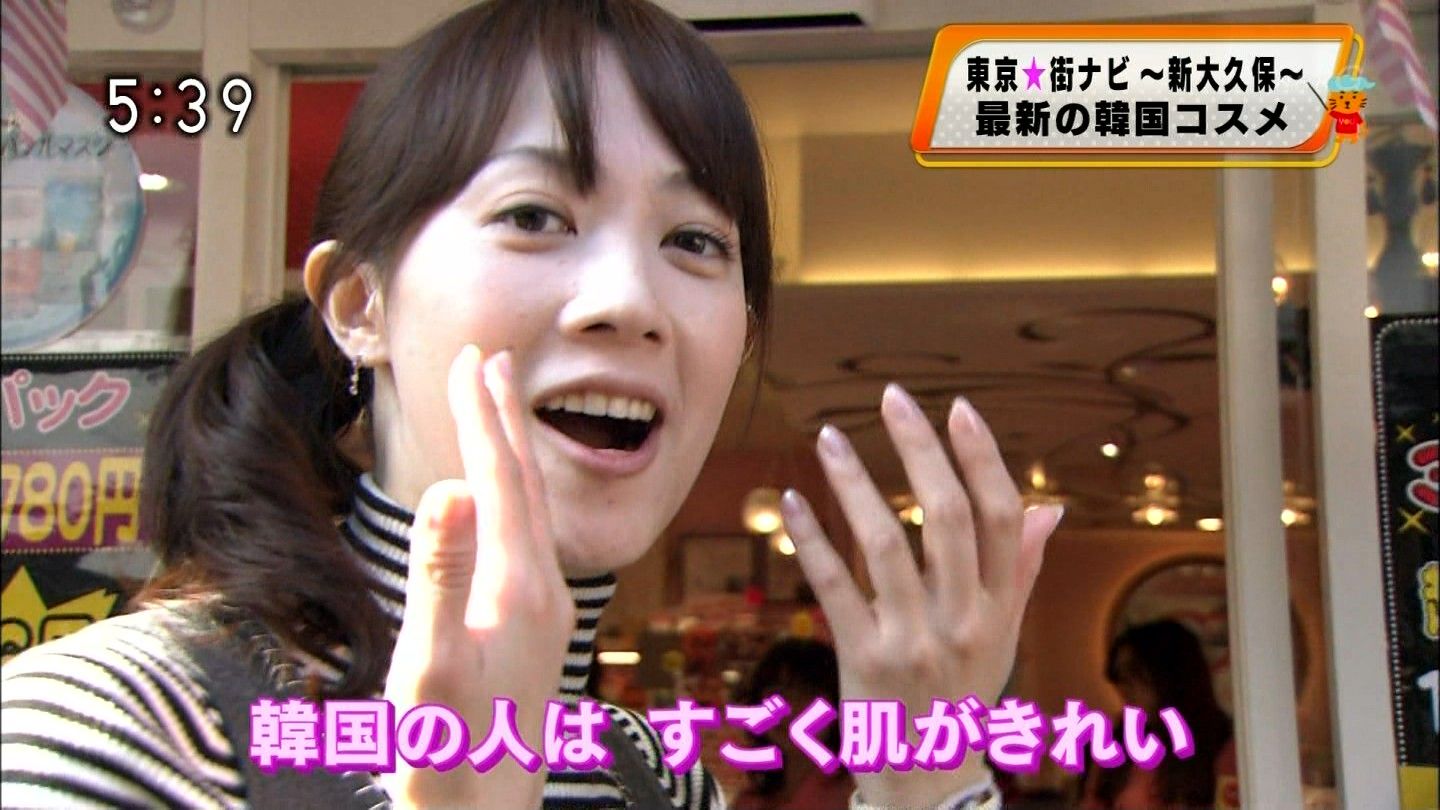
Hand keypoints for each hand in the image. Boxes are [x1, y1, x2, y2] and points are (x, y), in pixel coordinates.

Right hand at [382, 346, 573, 808]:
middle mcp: (543, 591)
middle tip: (493, 361)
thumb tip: (452, 490)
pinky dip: (514, 503)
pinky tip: (503, 511)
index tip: (474, 359)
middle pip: (526, 486)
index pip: (502, 480)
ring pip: (532, 514)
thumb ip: (440, 578)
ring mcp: (543, 613)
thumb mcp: (430, 668)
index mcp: (518, 588)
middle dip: (505, 420)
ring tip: (500, 416)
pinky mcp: (533, 634)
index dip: (485, 418)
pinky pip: (527, 543)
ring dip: (513, 458)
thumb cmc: (449, 756)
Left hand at [781, 385, 1063, 808]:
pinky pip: (833, 586)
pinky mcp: (864, 659)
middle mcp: (964, 622)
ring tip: (829, 438)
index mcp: (999, 608)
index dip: (982, 459)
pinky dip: (811, 538)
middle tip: (893, 398)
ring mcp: (913, 642)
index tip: (958, 408)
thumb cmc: (961, 697)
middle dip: (919, 449)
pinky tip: (793, 499)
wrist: (927, 778)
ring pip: (885, 543)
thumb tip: (1050, 506)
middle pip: (946, 517)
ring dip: (854, 483)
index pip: (1002, 519)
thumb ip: (1022, 569)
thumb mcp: (1002, 637)